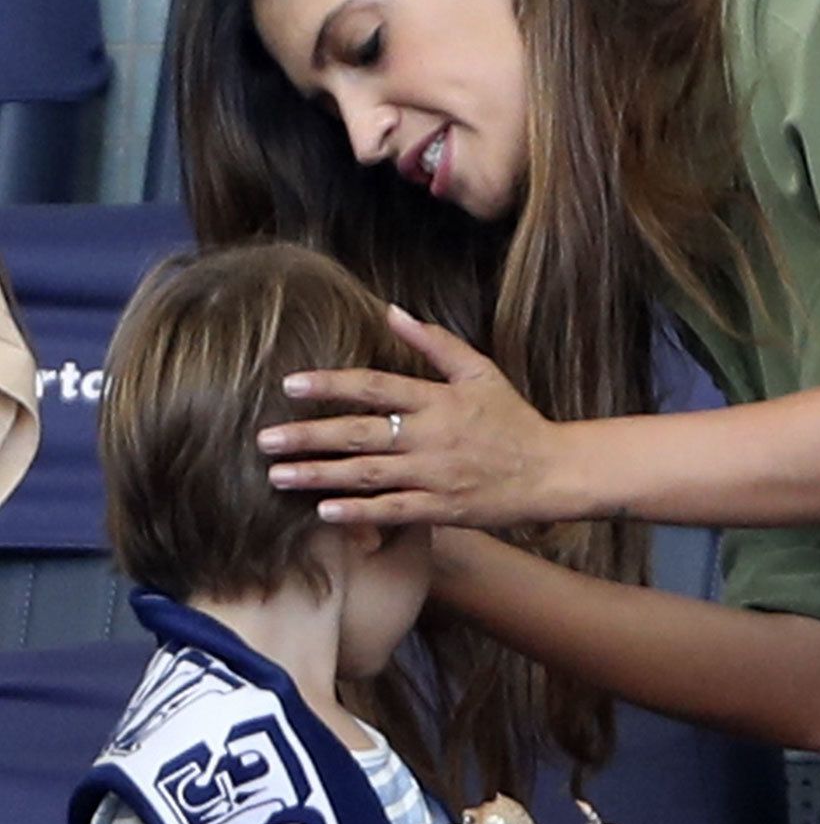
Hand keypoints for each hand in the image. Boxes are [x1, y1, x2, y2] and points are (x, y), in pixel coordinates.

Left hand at [257, 306, 568, 528]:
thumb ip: (434, 343)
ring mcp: (435, 476)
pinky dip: (358, 513)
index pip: (375, 386)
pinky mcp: (441, 509)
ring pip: (368, 476)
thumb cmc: (512, 418)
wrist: (550, 472)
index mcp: (438, 400)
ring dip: (320, 475)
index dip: (332, 384)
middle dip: (309, 436)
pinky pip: (393, 512)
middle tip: (264, 439)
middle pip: (360, 434)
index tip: (291, 385)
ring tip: (278, 476)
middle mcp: (431, 437)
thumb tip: (390, 310)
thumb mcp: (480, 371)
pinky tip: (322, 513)